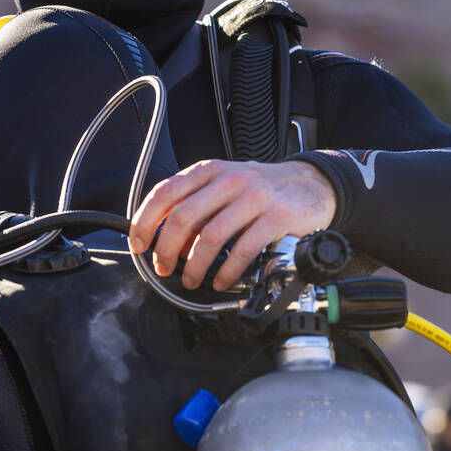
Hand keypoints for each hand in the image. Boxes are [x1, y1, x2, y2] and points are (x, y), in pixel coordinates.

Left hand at [128, 160, 336, 290]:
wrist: (311, 184)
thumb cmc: (262, 189)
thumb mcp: (225, 184)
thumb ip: (196, 204)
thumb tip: (165, 238)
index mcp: (210, 170)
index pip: (165, 192)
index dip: (145, 220)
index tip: (139, 243)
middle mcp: (230, 180)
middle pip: (184, 217)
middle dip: (166, 249)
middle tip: (163, 268)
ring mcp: (255, 197)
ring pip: (211, 237)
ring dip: (195, 266)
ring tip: (192, 279)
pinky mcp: (277, 217)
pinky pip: (243, 249)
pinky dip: (227, 271)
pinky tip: (221, 279)